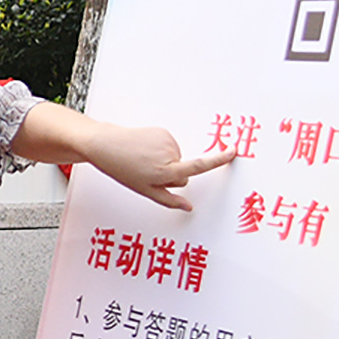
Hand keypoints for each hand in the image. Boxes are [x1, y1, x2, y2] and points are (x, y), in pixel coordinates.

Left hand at [81, 126, 236, 212]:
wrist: (105, 145)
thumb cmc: (122, 169)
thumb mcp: (145, 190)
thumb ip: (169, 200)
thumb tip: (189, 207)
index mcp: (165, 171)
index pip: (198, 167)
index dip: (218, 160)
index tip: (233, 152)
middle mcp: (168, 154)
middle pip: (184, 170)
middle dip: (173, 173)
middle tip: (149, 172)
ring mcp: (166, 141)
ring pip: (176, 158)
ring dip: (164, 161)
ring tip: (143, 161)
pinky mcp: (162, 131)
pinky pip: (169, 146)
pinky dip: (160, 150)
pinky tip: (143, 151)